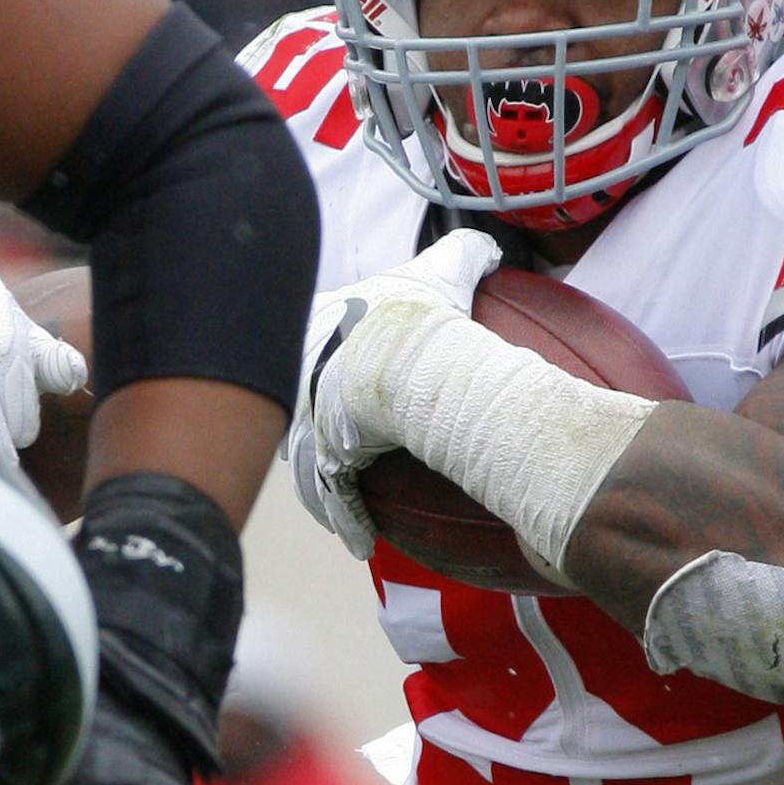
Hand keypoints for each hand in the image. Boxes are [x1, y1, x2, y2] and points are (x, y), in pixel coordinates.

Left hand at [286, 229, 501, 557]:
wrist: (403, 361)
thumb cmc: (419, 317)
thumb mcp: (444, 271)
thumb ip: (464, 252)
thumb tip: (488, 247)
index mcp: (320, 322)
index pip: (310, 329)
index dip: (320, 341)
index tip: (330, 354)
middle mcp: (300, 372)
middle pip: (295, 392)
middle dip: (302, 408)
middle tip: (324, 425)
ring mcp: (306, 419)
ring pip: (307, 453)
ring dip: (319, 471)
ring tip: (333, 489)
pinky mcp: (321, 458)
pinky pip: (331, 494)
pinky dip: (346, 515)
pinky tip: (357, 537)